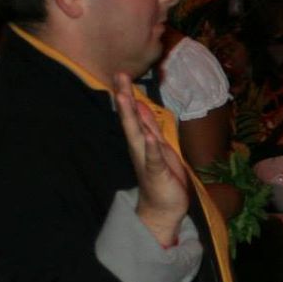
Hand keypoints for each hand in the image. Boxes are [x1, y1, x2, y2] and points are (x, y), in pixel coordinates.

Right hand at [114, 75, 189, 246]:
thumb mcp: (158, 145)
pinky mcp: (156, 173)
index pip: (134, 114)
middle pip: (131, 119)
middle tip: (119, 78)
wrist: (164, 207)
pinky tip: (149, 137)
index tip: (121, 74)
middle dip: (125, 99)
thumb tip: (141, 105)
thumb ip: (149, 126)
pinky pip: (153, 159)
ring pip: (137, 135)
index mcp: (142, 140)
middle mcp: (140, 148)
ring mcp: (146, 160)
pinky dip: (151, 148)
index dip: (128, 95)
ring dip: (131, 117)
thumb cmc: (162, 176)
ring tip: (124, 99)